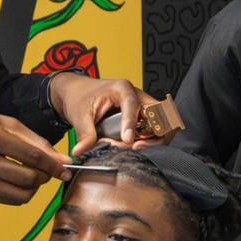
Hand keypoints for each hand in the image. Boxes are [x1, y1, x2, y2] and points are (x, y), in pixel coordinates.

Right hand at [0, 108, 67, 204]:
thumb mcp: (1, 121)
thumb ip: (32, 140)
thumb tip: (60, 159)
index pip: (30, 156)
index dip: (53, 165)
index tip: (66, 168)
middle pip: (27, 179)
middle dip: (44, 177)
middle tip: (45, 169)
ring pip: (19, 195)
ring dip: (33, 188)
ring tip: (31, 175)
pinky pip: (7, 200)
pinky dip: (19, 193)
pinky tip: (16, 181)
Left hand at [47, 73, 163, 153]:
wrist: (77, 92)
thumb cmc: (80, 97)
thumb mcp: (79, 116)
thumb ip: (84, 134)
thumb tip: (80, 151)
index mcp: (122, 89)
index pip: (133, 106)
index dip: (132, 124)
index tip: (128, 141)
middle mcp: (136, 95)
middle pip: (160, 113)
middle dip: (152, 133)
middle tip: (135, 145)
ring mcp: (142, 105)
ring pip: (163, 122)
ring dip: (153, 138)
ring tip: (134, 146)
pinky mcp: (142, 115)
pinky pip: (156, 128)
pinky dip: (151, 139)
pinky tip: (135, 144)